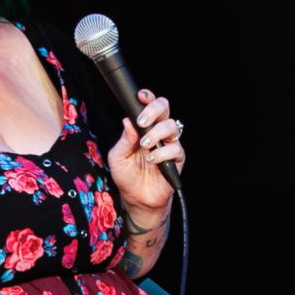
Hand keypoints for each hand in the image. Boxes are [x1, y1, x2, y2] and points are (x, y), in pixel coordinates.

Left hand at [108, 88, 184, 209]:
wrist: (137, 199)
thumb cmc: (126, 176)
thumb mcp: (117, 156)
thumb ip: (125, 139)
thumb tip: (128, 120)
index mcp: (143, 128)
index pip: (149, 106)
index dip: (148, 98)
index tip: (140, 96)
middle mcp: (158, 133)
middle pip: (165, 108)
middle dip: (154, 110)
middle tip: (142, 122)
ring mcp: (169, 144)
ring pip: (172, 126)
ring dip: (157, 133)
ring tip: (145, 146)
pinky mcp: (177, 159)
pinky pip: (175, 149)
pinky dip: (162, 153)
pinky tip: (152, 160)